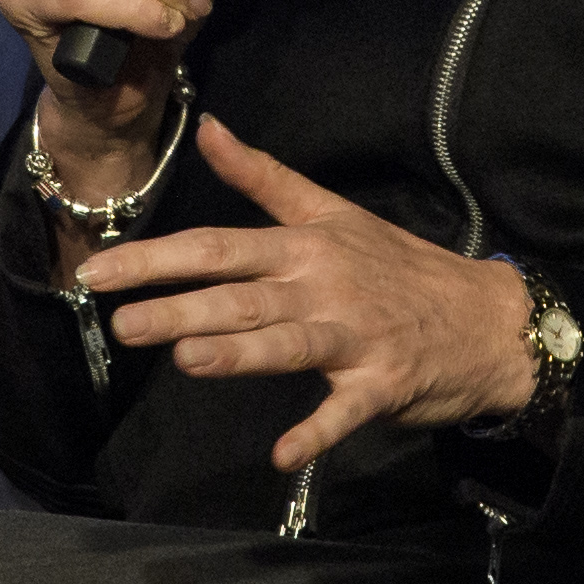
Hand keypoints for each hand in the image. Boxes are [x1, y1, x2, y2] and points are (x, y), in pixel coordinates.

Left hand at [75, 115, 536, 471]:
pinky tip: (283, 456)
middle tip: (121, 324)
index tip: (99, 272)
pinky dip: (318, 432)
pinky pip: (345, 410)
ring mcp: (355, 335)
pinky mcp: (383, 383)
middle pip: (243, 297)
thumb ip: (262, 176)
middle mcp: (324, 284)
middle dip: (181, 308)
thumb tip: (206, 128)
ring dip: (240, 353)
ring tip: (186, 360)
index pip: (220, 245)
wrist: (484, 316)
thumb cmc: (397, 264)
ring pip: (287, 343)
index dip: (159, 257)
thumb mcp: (331, 209)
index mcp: (305, 243)